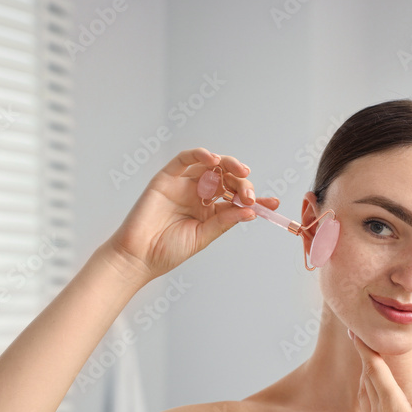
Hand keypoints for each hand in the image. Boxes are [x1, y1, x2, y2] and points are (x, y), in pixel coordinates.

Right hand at [103, 148, 280, 281]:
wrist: (139, 256)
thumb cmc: (168, 250)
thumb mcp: (204, 236)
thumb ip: (225, 220)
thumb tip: (251, 210)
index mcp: (209, 211)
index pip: (236, 199)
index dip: (255, 199)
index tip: (272, 204)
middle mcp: (199, 195)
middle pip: (227, 180)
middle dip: (242, 184)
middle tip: (250, 194)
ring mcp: (184, 185)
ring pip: (210, 166)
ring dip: (228, 166)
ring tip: (241, 173)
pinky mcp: (167, 178)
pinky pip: (185, 159)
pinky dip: (200, 155)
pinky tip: (213, 160)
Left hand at [351, 331, 411, 411]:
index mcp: (391, 406)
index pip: (375, 370)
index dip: (366, 349)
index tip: (356, 331)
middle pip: (368, 378)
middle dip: (364, 357)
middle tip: (358, 337)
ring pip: (365, 393)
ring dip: (365, 374)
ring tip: (366, 361)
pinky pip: (368, 407)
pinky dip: (368, 392)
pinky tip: (371, 395)